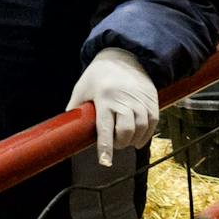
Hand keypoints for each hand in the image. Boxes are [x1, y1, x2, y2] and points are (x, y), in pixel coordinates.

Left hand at [67, 48, 158, 166]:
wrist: (123, 56)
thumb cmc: (98, 75)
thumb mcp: (82, 88)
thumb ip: (75, 109)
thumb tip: (65, 130)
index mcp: (104, 97)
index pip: (105, 128)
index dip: (105, 148)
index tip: (105, 162)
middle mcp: (124, 99)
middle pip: (126, 130)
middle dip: (120, 143)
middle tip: (115, 144)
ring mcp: (139, 99)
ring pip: (141, 128)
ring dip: (134, 140)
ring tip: (126, 140)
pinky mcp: (151, 99)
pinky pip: (152, 122)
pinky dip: (146, 134)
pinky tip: (138, 137)